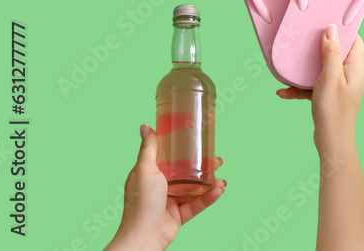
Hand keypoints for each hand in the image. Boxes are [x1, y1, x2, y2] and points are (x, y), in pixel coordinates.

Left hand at [104, 125, 225, 250]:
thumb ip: (149, 149)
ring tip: (222, 178)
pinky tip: (219, 190)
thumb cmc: (141, 203)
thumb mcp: (145, 170)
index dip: (183, 149)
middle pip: (186, 172)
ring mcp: (170, 201)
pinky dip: (209, 198)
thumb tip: (145, 126)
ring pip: (194, 189)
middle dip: (203, 167)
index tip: (197, 141)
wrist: (144, 236)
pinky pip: (197, 204)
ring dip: (210, 183)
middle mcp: (160, 187)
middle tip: (217, 159)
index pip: (168, 157)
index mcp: (151, 174)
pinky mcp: (179, 215)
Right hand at [276, 25, 363, 157]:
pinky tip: (283, 92)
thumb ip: (332, 52)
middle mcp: (351, 74)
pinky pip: (314, 86)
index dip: (341, 30)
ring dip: (304, 70)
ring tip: (288, 66)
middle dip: (318, 47)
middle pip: (336, 52)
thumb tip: (332, 29)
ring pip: (321, 70)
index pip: (354, 40)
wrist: (331, 142)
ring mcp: (340, 86)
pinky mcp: (329, 96)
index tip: (324, 23)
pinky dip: (300, 88)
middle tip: (303, 39)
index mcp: (357, 66)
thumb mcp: (330, 77)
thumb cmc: (334, 110)